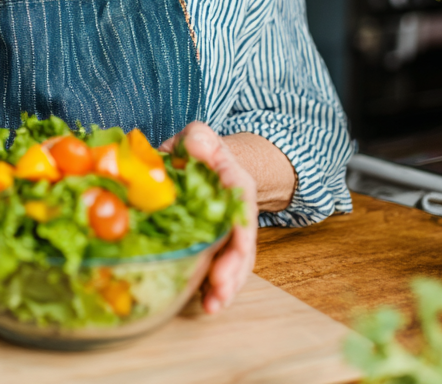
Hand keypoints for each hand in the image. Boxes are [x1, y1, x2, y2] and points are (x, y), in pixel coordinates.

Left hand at [161, 121, 257, 312]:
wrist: (203, 164)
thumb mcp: (198, 136)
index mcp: (234, 179)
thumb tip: (198, 148)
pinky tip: (206, 304)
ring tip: (213, 305)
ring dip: (228, 284)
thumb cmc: (197, 151)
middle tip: (220, 285)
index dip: (240, 223)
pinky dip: (216, 288)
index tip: (237, 243)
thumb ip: (198, 139)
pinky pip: (223, 269)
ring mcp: (231, 231)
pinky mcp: (219, 247)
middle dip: (234, 264)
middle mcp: (239, 209)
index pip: (242, 200)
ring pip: (237, 260)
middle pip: (243, 239)